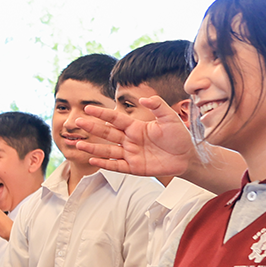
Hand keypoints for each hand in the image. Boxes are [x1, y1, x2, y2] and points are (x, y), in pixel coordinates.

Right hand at [73, 98, 195, 178]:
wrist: (188, 156)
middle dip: (92, 128)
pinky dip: (104, 163)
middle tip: (77, 122)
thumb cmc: (180, 136)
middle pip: (107, 133)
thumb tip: (144, 98)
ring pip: (107, 150)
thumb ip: (158, 106)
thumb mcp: (170, 118)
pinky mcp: (134, 168)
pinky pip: (116, 166)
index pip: (114, 119)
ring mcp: (130, 154)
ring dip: (93, 148)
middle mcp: (130, 140)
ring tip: (78, 144)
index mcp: (136, 127)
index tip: (88, 108)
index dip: (101, 113)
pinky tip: (93, 159)